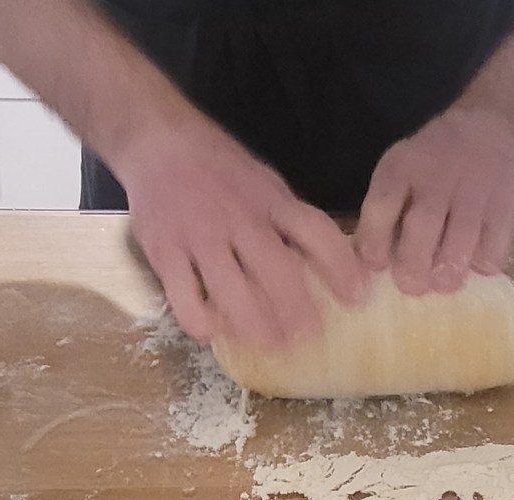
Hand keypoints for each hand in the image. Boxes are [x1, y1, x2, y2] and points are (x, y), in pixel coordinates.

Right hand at [120, 117, 366, 346]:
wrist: (157, 140)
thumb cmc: (218, 169)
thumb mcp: (263, 183)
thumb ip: (288, 220)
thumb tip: (326, 263)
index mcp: (270, 200)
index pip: (315, 232)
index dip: (341, 268)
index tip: (357, 298)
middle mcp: (239, 219)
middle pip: (277, 272)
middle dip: (297, 311)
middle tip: (307, 337)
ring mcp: (200, 237)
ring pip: (233, 293)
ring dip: (256, 326)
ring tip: (270, 344)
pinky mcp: (165, 253)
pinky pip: (186, 300)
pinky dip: (202, 322)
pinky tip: (213, 331)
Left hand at [355, 104, 513, 295]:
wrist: (488, 127)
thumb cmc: (432, 164)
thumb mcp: (400, 171)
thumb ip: (384, 212)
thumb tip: (370, 266)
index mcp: (401, 168)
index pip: (381, 204)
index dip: (374, 241)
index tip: (376, 265)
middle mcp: (437, 175)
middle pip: (423, 224)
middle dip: (414, 263)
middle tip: (412, 286)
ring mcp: (474, 189)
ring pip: (462, 236)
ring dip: (449, 269)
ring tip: (443, 283)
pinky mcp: (504, 204)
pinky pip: (495, 242)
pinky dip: (484, 262)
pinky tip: (475, 266)